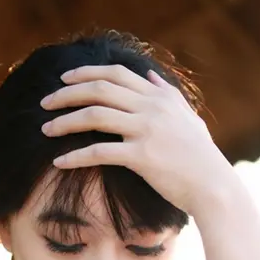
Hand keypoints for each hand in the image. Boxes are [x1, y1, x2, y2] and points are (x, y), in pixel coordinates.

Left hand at [40, 64, 231, 214]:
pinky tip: (59, 161)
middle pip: (100, 89)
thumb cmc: (201, 158)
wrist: (213, 186)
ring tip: (45, 129)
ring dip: (65, 121)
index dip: (87, 73)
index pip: (116, 74)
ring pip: (94, 116)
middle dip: (67, 93)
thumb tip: (151, 76)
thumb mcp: (188, 118)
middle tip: (46, 102)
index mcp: (159, 97)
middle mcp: (151, 108)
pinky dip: (75, 156)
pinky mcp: (141, 157)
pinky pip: (99, 152)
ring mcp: (146, 130)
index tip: (65, 78)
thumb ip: (168, 95)